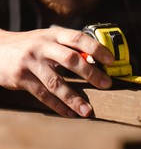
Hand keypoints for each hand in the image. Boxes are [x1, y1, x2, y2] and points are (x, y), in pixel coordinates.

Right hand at [0, 27, 114, 116]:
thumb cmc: (30, 46)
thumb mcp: (48, 40)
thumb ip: (69, 48)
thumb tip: (98, 64)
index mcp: (53, 35)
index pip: (78, 38)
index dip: (96, 49)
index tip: (111, 60)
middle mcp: (43, 47)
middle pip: (70, 59)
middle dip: (91, 73)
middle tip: (106, 84)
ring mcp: (31, 62)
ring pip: (56, 82)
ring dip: (74, 98)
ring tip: (88, 110)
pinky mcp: (21, 78)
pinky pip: (43, 95)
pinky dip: (58, 106)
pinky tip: (70, 113)